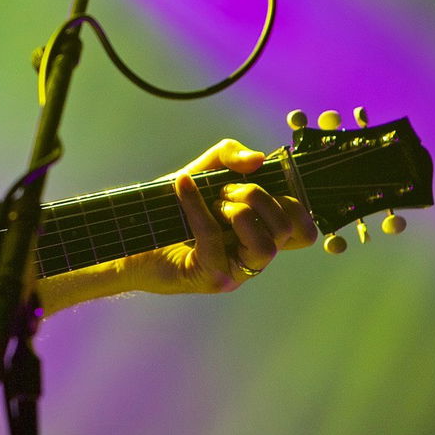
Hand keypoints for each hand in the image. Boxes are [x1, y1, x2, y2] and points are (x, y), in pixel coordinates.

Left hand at [121, 139, 315, 293]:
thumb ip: (229, 157)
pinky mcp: (209, 277)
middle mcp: (253, 256)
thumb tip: (257, 160)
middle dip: (258, 197)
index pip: (304, 230)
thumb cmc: (170, 208)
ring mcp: (235, 272)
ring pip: (265, 246)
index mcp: (260, 234)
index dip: (292, 203)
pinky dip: (197, 205)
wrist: (129, 235)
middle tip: (225, 190)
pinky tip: (182, 185)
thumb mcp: (203, 171)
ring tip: (215, 202)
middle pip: (288, 230)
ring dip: (240, 211)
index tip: (260, 184)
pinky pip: (214, 239)